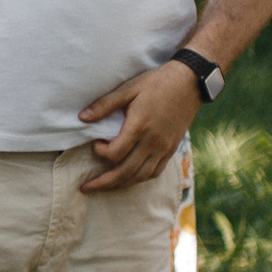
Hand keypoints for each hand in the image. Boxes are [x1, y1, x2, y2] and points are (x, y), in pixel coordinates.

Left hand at [78, 61, 199, 191]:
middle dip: (104, 183)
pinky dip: (140, 178)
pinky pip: (155, 172)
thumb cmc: (156, 83)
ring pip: (141, 176)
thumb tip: (81, 118)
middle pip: (126, 172)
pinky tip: (128, 179)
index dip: (100, 152)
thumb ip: (104, 104)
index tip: (95, 143)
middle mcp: (153, 142)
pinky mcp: (172, 149)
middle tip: (85, 188)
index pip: (115, 153)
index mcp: (140, 126)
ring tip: (104, 187)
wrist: (190, 83)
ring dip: (121, 184)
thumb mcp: (128, 88)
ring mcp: (164, 147)